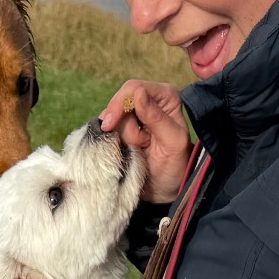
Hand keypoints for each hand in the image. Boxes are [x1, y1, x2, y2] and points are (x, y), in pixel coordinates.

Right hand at [101, 80, 191, 202]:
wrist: (162, 190)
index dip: (118, 104)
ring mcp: (133, 114)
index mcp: (165, 97)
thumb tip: (138, 93)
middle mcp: (148, 100)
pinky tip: (123, 150)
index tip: (109, 126)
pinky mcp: (121, 128)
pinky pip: (104, 129)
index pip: (134, 89)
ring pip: (110, 117)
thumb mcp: (172, 142)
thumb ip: (156, 117)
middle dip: (121, 125)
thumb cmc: (174, 167)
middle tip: (137, 145)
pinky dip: (111, 141)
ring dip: (120, 137)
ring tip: (137, 150)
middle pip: (119, 102)